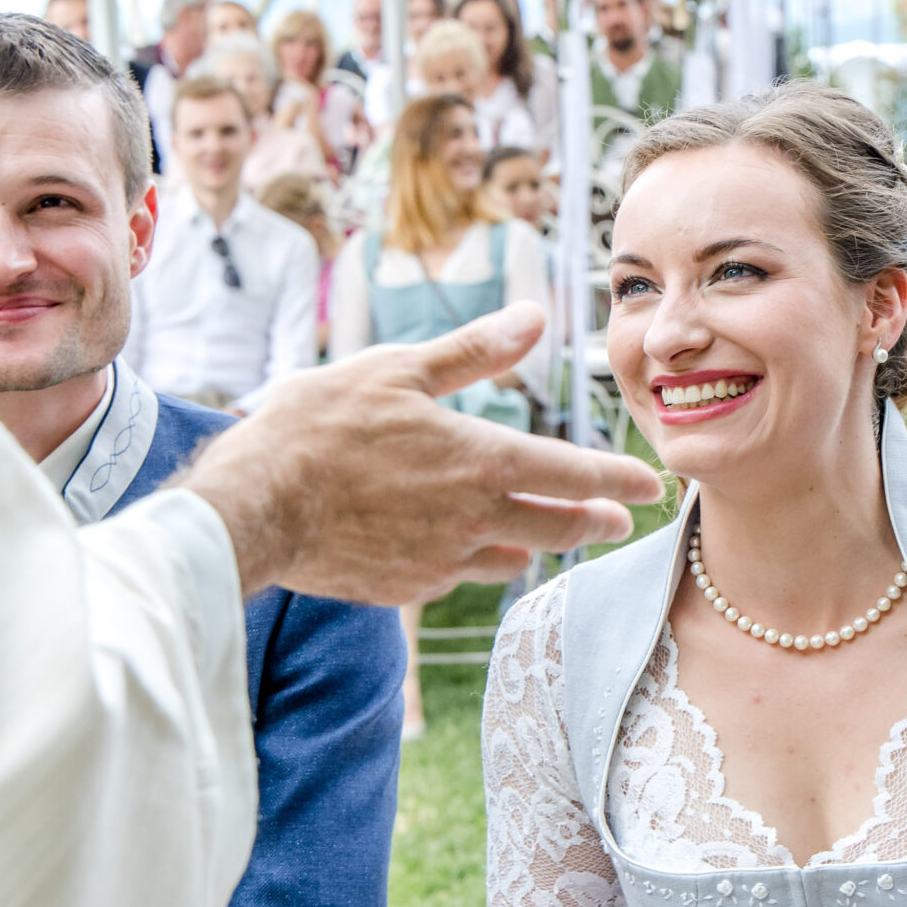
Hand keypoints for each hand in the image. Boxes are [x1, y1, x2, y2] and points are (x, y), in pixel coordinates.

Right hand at [176, 302, 662, 601]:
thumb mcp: (398, 370)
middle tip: (618, 521)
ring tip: (550, 536)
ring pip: (512, 557)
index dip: (618, 480)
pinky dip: (474, 560)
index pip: (572, 474)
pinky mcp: (408, 588)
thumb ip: (474, 352)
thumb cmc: (319, 426)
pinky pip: (458, 575)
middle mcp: (474, 519)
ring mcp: (442, 561)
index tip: (651, 486)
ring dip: (538, 545)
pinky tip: (469, 549)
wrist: (255, 507)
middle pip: (559, 528)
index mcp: (480, 460)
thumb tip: (537, 317)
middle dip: (595, 522)